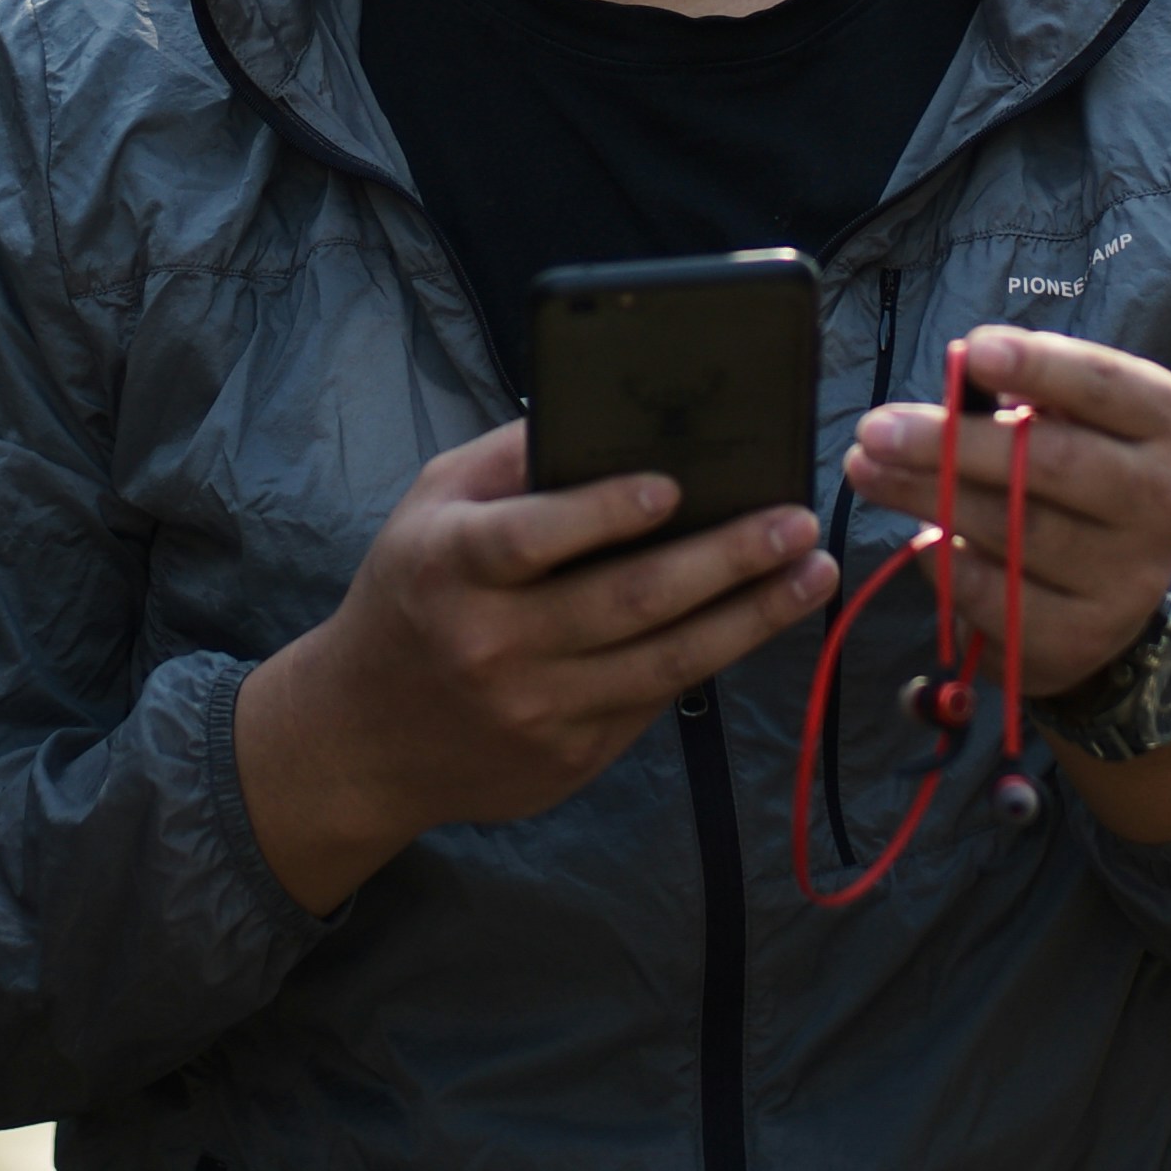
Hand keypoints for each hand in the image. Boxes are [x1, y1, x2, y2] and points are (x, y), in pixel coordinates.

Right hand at [236, 421, 836, 913]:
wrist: (359, 737)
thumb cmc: (410, 594)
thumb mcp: (430, 508)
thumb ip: (510, 460)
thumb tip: (607, 412)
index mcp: (451, 567)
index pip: (533, 538)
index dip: (604, 512)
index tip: (675, 485)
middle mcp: (492, 643)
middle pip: (626, 601)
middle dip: (725, 559)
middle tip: (795, 522)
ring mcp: (534, 710)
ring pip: (664, 662)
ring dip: (750, 615)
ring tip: (810, 572)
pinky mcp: (567, 758)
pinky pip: (654, 701)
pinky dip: (712, 656)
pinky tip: (758, 618)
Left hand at [842, 328, 1170, 700]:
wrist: (1115, 584)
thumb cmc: (1073, 474)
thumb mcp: (1068, 420)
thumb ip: (1024, 398)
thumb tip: (955, 381)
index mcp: (1167, 423)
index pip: (1106, 385)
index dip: (1040, 366)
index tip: (971, 352)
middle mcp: (1163, 499)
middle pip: (1052, 463)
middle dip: (954, 442)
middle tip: (877, 428)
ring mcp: (1130, 578)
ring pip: (1016, 530)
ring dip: (929, 497)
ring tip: (868, 470)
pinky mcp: (1085, 636)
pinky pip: (998, 597)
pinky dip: (947, 566)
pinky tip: (919, 541)